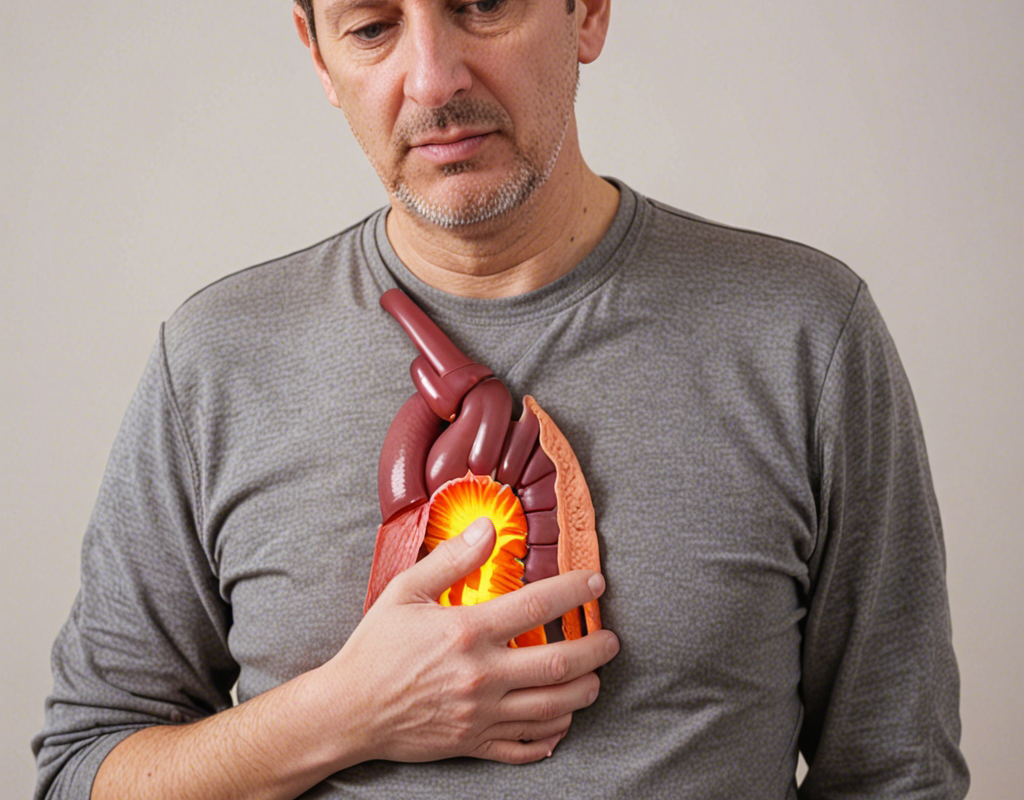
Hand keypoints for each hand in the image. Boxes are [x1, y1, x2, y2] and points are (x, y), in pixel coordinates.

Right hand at [319, 517, 618, 765]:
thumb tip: (487, 528)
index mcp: (467, 632)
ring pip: (552, 708)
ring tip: (594, 678)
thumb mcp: (406, 592)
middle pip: (560, 664)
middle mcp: (482, 675)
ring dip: (582, 692)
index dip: (575, 591)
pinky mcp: (474, 743)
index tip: (595, 582)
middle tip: (611, 640)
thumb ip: (451, 559)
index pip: (538, 605)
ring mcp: (481, 715)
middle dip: (596, 651)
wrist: (348, 710)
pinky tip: (560, 721)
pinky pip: (525, 746)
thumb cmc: (375, 648)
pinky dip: (550, 735)